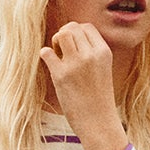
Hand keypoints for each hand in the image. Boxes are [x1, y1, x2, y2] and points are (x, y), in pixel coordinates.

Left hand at [39, 21, 126, 149]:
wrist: (98, 122)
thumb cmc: (99, 98)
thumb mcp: (103, 69)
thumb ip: (92, 53)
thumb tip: (70, 36)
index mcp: (103, 52)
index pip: (86, 27)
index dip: (76, 32)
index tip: (73, 46)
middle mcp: (91, 55)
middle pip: (71, 27)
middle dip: (63, 35)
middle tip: (62, 51)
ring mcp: (76, 64)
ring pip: (61, 34)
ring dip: (55, 42)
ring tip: (58, 57)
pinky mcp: (61, 75)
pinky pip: (46, 52)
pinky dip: (45, 55)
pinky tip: (51, 65)